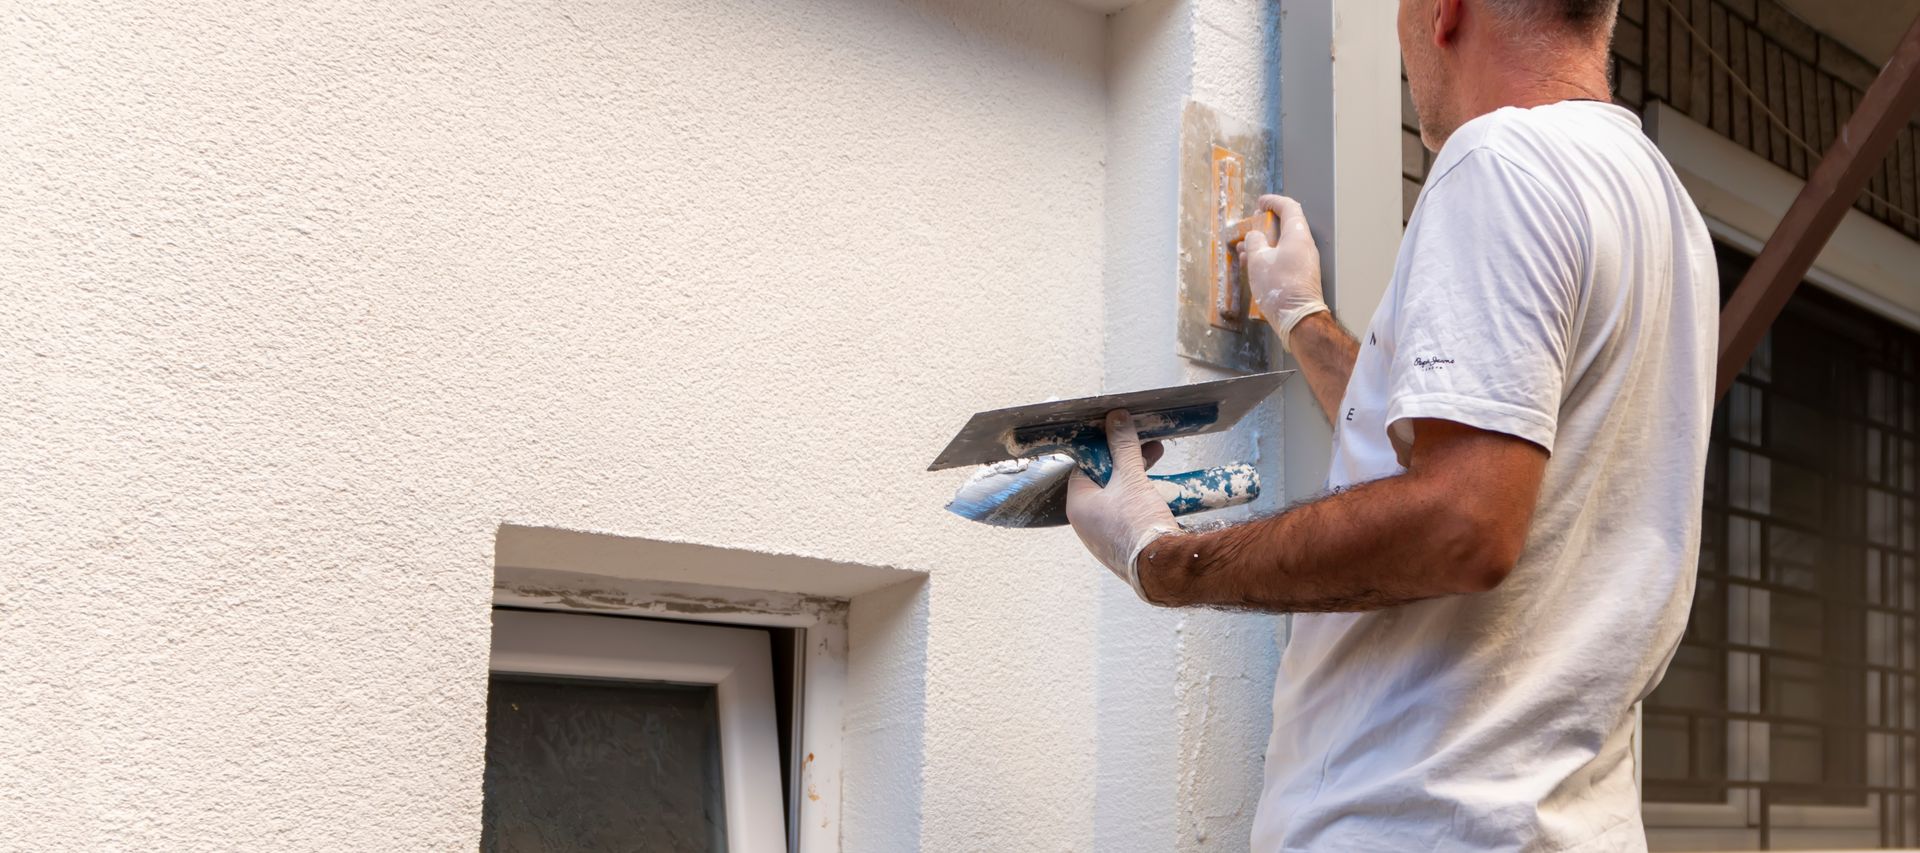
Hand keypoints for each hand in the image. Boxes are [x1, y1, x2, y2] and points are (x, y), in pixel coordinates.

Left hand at [1065, 410, 1179, 603]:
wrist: (1161, 568)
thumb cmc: (1138, 522)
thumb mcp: (1130, 477)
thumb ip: (1123, 446)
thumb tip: (1116, 418)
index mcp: (1078, 504)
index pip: (1085, 465)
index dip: (1105, 447)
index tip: (1123, 434)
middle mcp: (1085, 522)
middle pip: (1104, 480)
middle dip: (1128, 460)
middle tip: (1150, 446)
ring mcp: (1103, 537)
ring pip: (1118, 497)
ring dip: (1137, 477)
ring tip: (1159, 463)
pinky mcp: (1122, 546)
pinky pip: (1127, 514)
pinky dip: (1140, 498)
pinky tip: (1158, 491)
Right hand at [1239, 195, 1327, 351]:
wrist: (1299, 318)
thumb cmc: (1279, 286)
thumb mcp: (1258, 260)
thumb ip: (1254, 242)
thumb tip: (1254, 236)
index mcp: (1297, 235)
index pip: (1289, 207)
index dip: (1273, 201)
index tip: (1260, 203)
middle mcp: (1304, 245)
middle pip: (1286, 225)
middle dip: (1266, 224)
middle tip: (1251, 226)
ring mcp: (1304, 261)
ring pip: (1282, 244)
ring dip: (1264, 243)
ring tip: (1245, 248)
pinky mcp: (1301, 276)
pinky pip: (1284, 258)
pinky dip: (1269, 256)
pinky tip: (1253, 264)